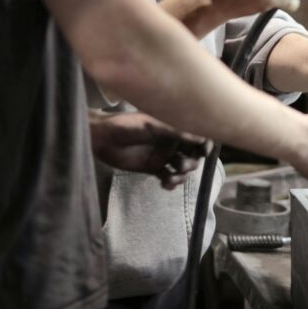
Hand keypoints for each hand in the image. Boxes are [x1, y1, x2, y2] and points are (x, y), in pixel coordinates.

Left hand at [89, 111, 210, 189]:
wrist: (103, 138)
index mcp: (171, 126)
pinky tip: (165, 183)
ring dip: (181, 175)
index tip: (204, 152)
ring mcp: (162, 155)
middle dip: (191, 162)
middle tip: (181, 166)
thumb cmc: (125, 125)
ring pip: (181, 168)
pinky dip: (171, 183)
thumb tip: (200, 135)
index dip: (203, 143)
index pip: (195, 135)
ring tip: (170, 178)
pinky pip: (168, 177)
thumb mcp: (151, 125)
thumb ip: (175, 131)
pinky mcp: (153, 168)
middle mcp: (170, 141)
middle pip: (191, 154)